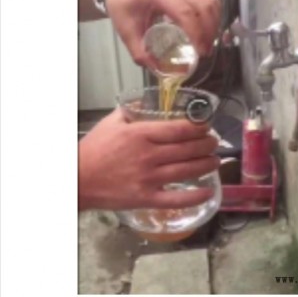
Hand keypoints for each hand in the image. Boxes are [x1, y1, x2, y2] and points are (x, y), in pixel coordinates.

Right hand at [78, 109, 218, 210]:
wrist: (78, 179)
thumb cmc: (95, 149)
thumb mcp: (112, 122)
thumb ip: (132, 110)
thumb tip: (148, 102)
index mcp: (141, 134)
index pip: (179, 129)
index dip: (199, 128)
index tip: (207, 127)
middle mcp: (149, 155)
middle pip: (187, 148)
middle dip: (207, 145)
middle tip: (214, 143)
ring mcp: (149, 178)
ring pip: (186, 170)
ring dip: (206, 165)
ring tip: (215, 161)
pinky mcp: (146, 198)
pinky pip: (176, 199)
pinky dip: (195, 196)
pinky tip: (208, 192)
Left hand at [105, 0, 220, 65]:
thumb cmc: (123, 7)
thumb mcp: (127, 32)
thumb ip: (140, 53)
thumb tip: (158, 70)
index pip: (185, 12)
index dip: (196, 33)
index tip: (199, 52)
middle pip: (203, 5)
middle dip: (209, 31)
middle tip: (205, 51)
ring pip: (210, 0)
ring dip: (214, 22)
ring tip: (208, 42)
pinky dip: (215, 12)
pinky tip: (211, 26)